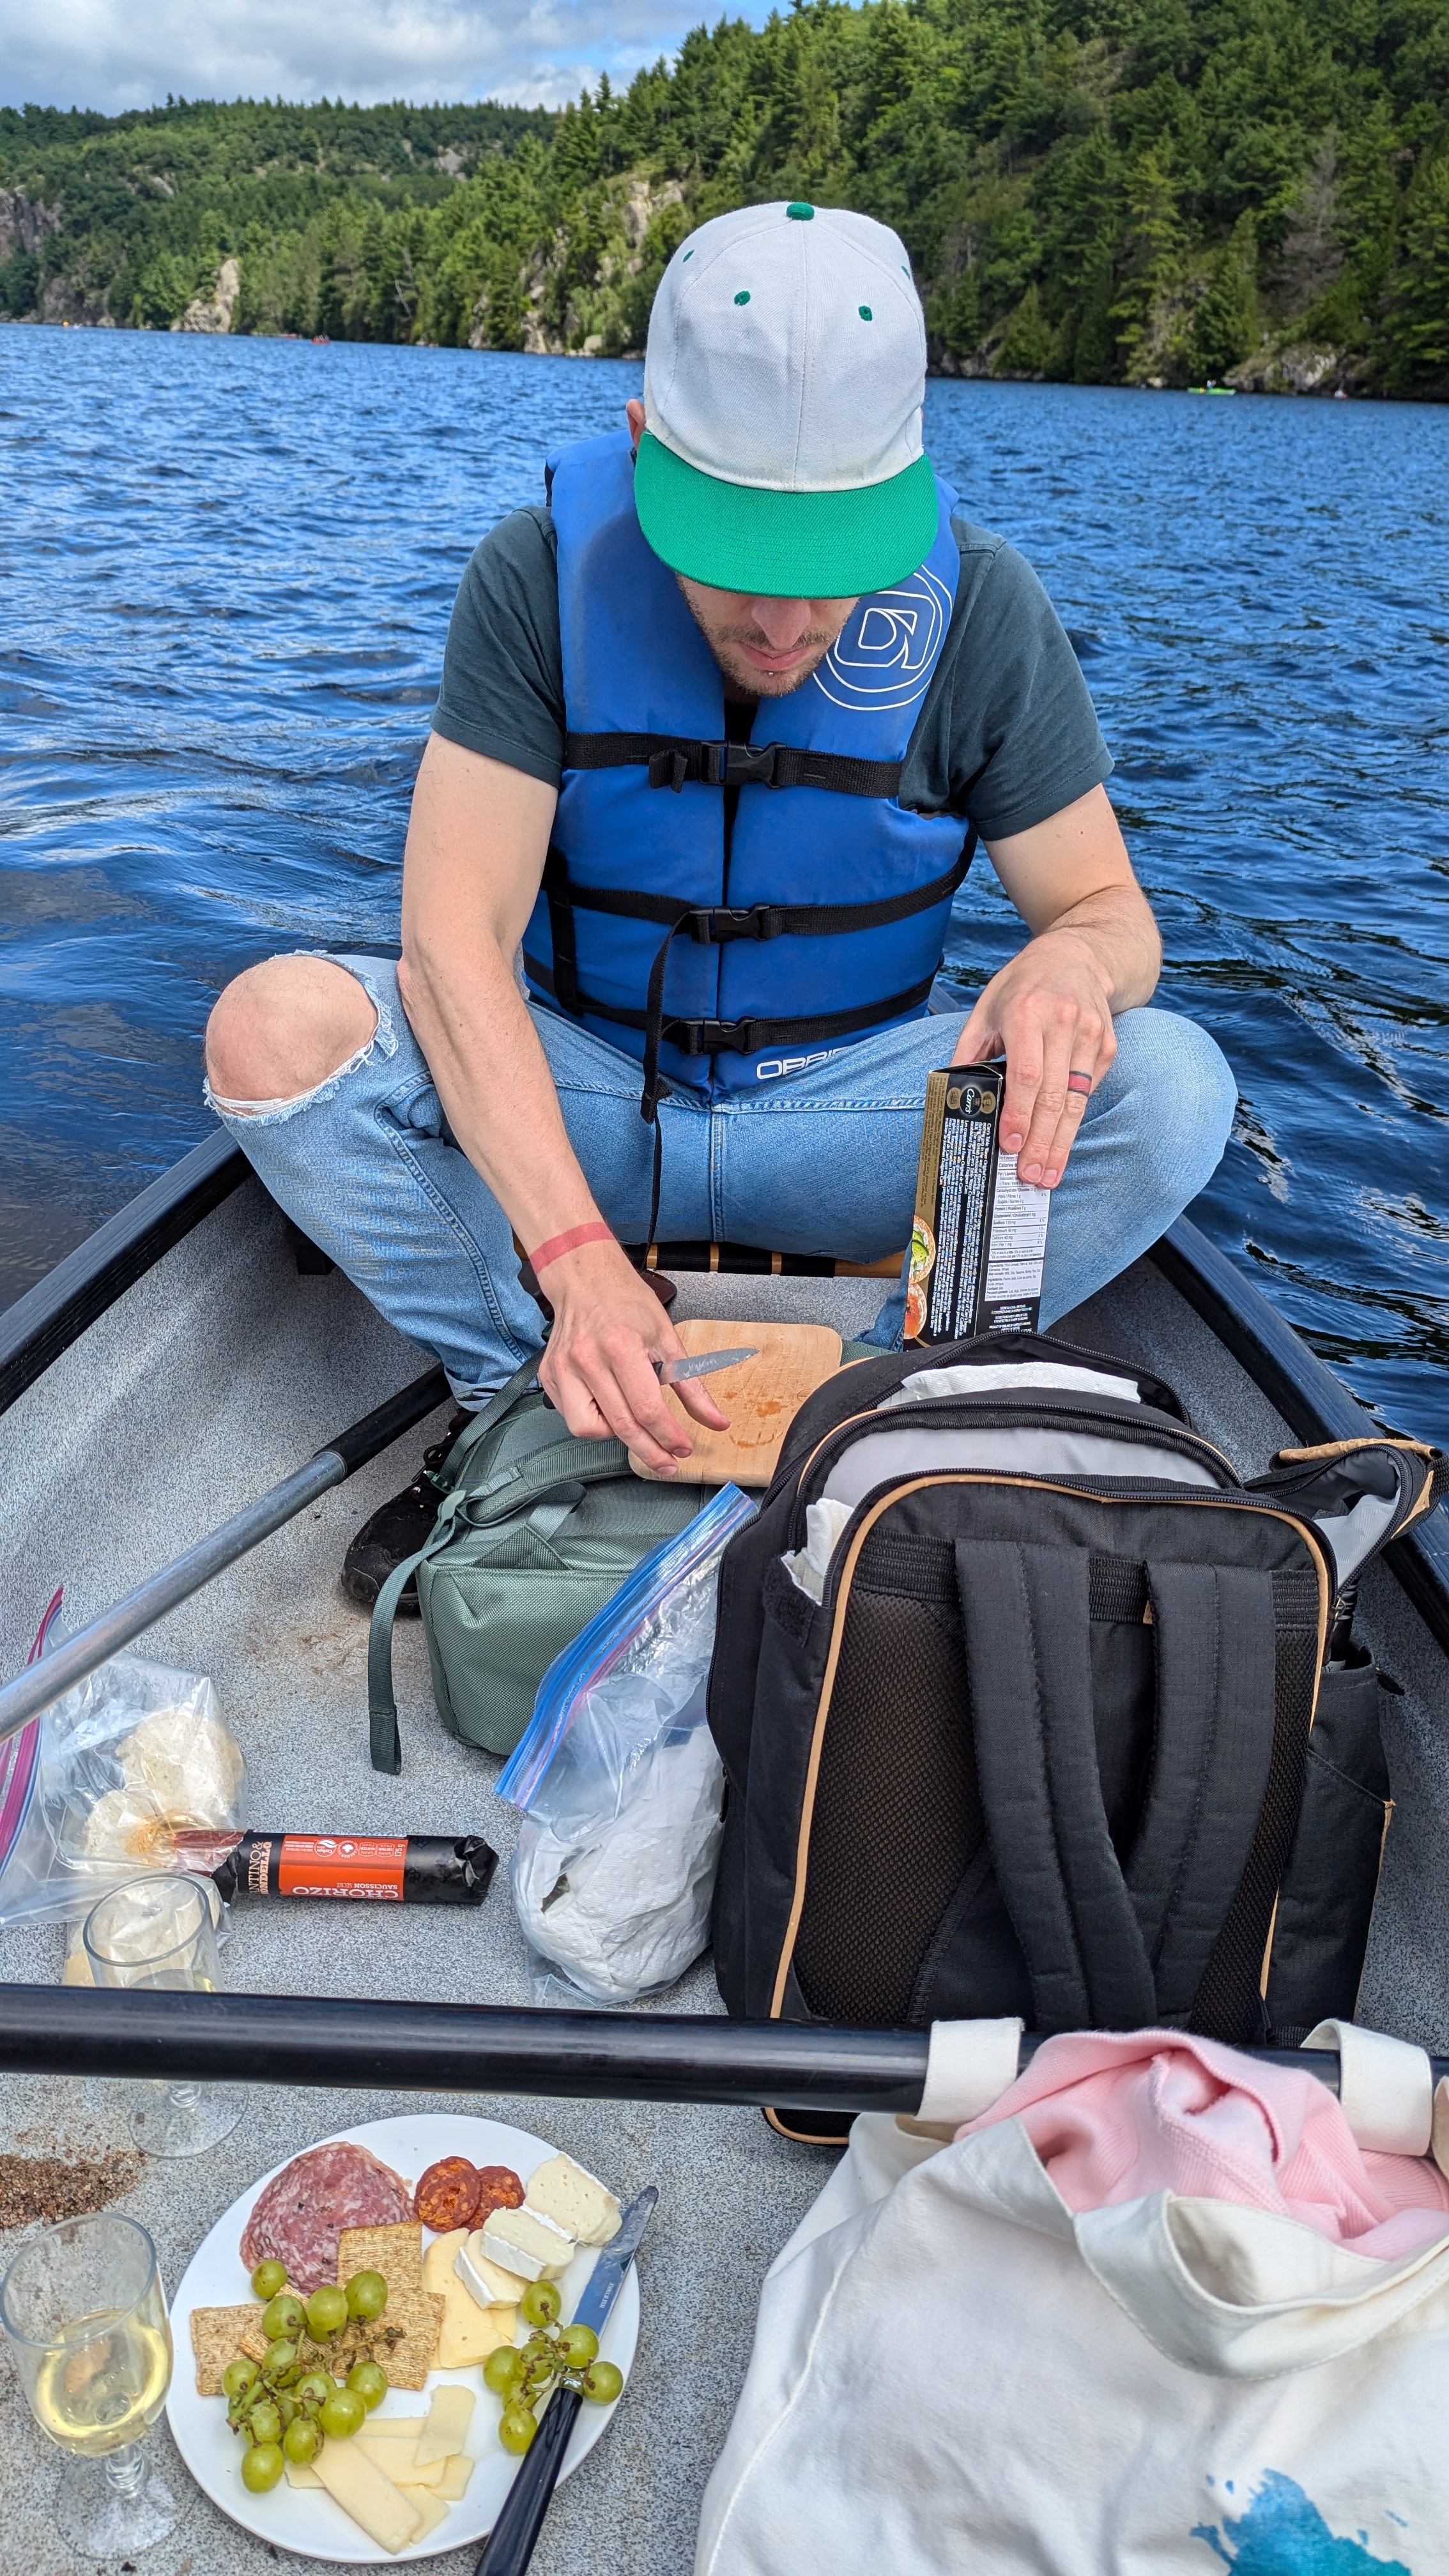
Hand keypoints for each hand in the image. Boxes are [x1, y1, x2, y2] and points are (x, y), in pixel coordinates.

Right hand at [538, 1241, 729, 1474]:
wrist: (585, 1280)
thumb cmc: (627, 1303)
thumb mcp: (667, 1338)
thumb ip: (691, 1385)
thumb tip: (715, 1420)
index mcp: (621, 1347)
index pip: (647, 1409)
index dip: (669, 1436)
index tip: (682, 1448)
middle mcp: (587, 1360)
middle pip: (621, 1426)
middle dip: (650, 1452)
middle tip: (667, 1463)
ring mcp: (563, 1369)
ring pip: (588, 1430)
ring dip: (616, 1436)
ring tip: (633, 1424)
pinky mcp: (548, 1376)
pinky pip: (571, 1417)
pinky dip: (594, 1421)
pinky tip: (609, 1407)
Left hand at [953, 928, 1116, 1185]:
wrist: (1079, 954)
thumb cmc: (1024, 985)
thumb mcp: (986, 1008)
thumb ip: (969, 1051)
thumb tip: (954, 1097)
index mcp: (1027, 1012)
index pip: (1027, 1073)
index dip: (1020, 1113)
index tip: (1010, 1145)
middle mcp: (1064, 1022)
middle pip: (1055, 1094)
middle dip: (1042, 1141)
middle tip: (1032, 1176)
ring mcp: (1091, 1034)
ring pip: (1077, 1099)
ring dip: (1061, 1141)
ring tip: (1048, 1173)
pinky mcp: (1107, 1045)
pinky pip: (1089, 1091)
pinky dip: (1073, 1120)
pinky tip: (1060, 1144)